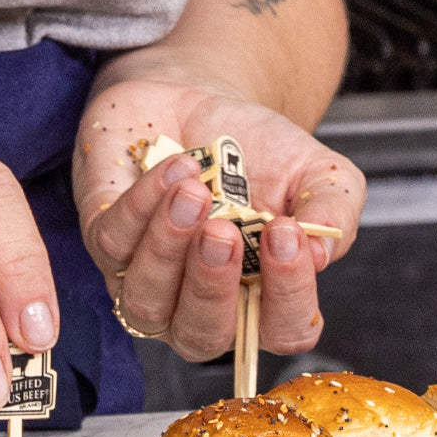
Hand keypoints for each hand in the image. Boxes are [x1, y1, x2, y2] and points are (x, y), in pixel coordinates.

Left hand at [73, 74, 364, 362]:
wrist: (199, 99)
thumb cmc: (258, 149)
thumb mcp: (315, 170)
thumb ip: (333, 211)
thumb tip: (321, 253)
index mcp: (259, 299)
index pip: (282, 331)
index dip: (288, 297)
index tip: (288, 235)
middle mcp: (197, 305)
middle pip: (201, 336)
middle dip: (211, 286)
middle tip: (223, 231)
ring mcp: (145, 281)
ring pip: (146, 301)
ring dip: (168, 249)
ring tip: (193, 191)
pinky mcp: (103, 244)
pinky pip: (112, 244)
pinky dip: (141, 206)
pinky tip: (175, 168)